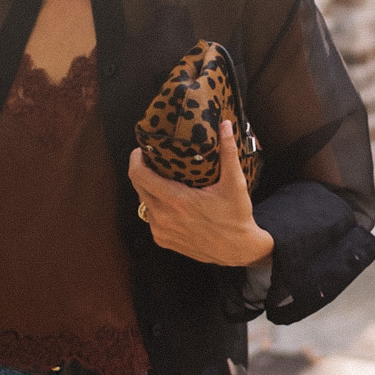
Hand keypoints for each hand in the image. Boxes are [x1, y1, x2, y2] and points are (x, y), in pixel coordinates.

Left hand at [129, 120, 274, 267]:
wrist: (239, 250)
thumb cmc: (236, 216)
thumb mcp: (234, 183)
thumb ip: (228, 152)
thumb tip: (225, 124)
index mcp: (175, 200)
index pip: (139, 175)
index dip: (136, 159)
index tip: (142, 150)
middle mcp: (163, 217)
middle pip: (138, 186)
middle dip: (141, 170)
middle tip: (153, 160)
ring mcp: (161, 231)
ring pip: (144, 202)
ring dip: (149, 189)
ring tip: (162, 179)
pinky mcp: (163, 241)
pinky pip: (151, 218)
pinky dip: (156, 207)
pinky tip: (169, 200)